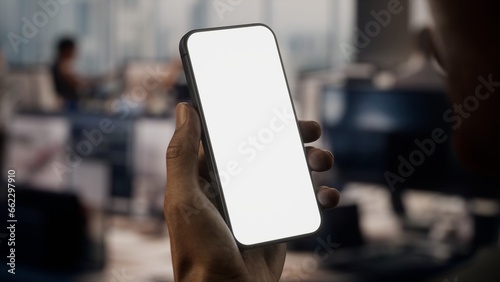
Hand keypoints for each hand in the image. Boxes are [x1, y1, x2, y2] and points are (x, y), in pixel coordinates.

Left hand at [164, 103, 339, 281]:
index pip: (233, 138)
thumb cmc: (198, 250)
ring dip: (310, 161)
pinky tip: (327, 195)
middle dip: (291, 137)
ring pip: (289, 171)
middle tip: (311, 129)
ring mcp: (260, 204)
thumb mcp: (184, 199)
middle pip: (267, 150)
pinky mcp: (279, 221)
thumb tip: (184, 109)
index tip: (276, 107)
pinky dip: (320, 194)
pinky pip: (303, 200)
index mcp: (210, 177)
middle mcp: (235, 186)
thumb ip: (181, 156)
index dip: (254, 119)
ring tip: (323, 160)